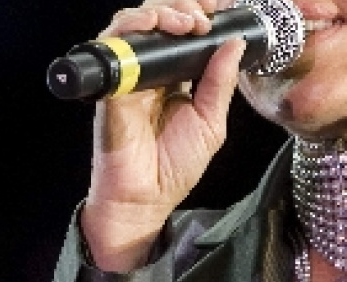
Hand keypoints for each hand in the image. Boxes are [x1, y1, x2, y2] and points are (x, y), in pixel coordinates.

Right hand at [81, 0, 245, 271]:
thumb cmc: (175, 166)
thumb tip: (235, 44)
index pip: (184, 34)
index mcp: (177, 79)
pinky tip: (157, 26)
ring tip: (188, 22)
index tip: (221, 10)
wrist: (146, 197)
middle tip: (204, 18)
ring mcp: (129, 76)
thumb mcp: (211, 122)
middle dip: (183, 8)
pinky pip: (114, 45)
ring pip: (135, 24)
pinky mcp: (111, 83)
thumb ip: (220, 83)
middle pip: (159, 21)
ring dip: (162, 12)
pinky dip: (133, 27)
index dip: (198, 15)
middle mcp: (151, 72)